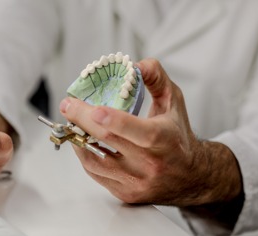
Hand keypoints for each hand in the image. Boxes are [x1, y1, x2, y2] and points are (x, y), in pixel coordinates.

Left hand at [59, 58, 241, 206]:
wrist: (191, 176)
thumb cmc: (177, 134)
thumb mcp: (173, 100)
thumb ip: (155, 77)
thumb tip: (134, 65)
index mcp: (164, 139)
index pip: (139, 132)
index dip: (114, 121)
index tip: (93, 110)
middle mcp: (150, 164)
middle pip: (108, 141)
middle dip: (82, 120)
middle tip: (67, 105)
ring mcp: (136, 181)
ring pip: (95, 161)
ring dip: (78, 138)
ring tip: (72, 122)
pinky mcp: (125, 193)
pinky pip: (95, 173)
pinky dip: (85, 154)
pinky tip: (82, 140)